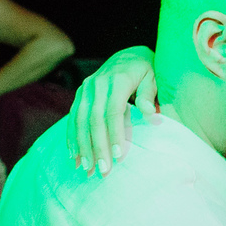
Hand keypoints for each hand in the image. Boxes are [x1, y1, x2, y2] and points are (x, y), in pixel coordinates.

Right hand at [66, 46, 156, 175]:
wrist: (128, 55)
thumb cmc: (146, 70)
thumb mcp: (153, 77)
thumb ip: (149, 94)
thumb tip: (150, 115)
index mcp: (117, 79)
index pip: (113, 111)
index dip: (115, 134)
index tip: (118, 156)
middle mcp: (97, 83)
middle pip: (94, 119)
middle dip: (97, 147)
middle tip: (102, 170)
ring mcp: (86, 89)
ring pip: (79, 120)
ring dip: (82, 146)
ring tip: (85, 168)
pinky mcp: (80, 94)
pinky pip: (72, 117)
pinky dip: (72, 137)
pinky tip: (74, 155)